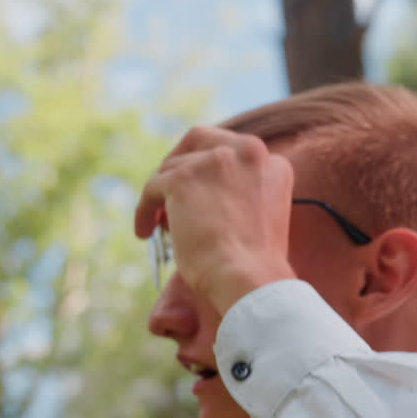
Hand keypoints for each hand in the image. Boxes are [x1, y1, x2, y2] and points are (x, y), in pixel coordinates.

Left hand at [135, 126, 297, 312]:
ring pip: (172, 168)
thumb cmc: (254, 265)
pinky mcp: (184, 178)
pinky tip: (144, 232)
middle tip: (167, 187)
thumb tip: (202, 198)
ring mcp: (215, 161)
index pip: (232, 150)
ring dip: (161, 194)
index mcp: (272, 164)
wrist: (248, 278)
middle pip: (199, 139)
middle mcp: (247, 152)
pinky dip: (144, 210)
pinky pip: (152, 188)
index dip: (208, 168)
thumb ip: (240, 194)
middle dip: (180, 160)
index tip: (198, 188)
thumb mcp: (260, 217)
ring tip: (157, 224)